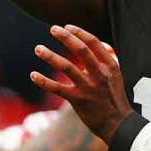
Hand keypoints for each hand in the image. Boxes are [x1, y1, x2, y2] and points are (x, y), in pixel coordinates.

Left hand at [30, 25, 132, 142]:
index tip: (67, 26)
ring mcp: (88, 87)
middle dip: (65, 37)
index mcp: (109, 66)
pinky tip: (33, 75)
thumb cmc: (114, 98)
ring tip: (38, 48)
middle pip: (81, 50)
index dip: (79, 32)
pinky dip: (43, 81)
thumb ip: (109, 59)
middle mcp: (99, 74)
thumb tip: (101, 44)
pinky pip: (57, 88)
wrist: (118, 124)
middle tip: (53, 29)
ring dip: (50, 56)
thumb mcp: (116, 76)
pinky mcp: (78, 100)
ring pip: (66, 67)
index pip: (93, 42)